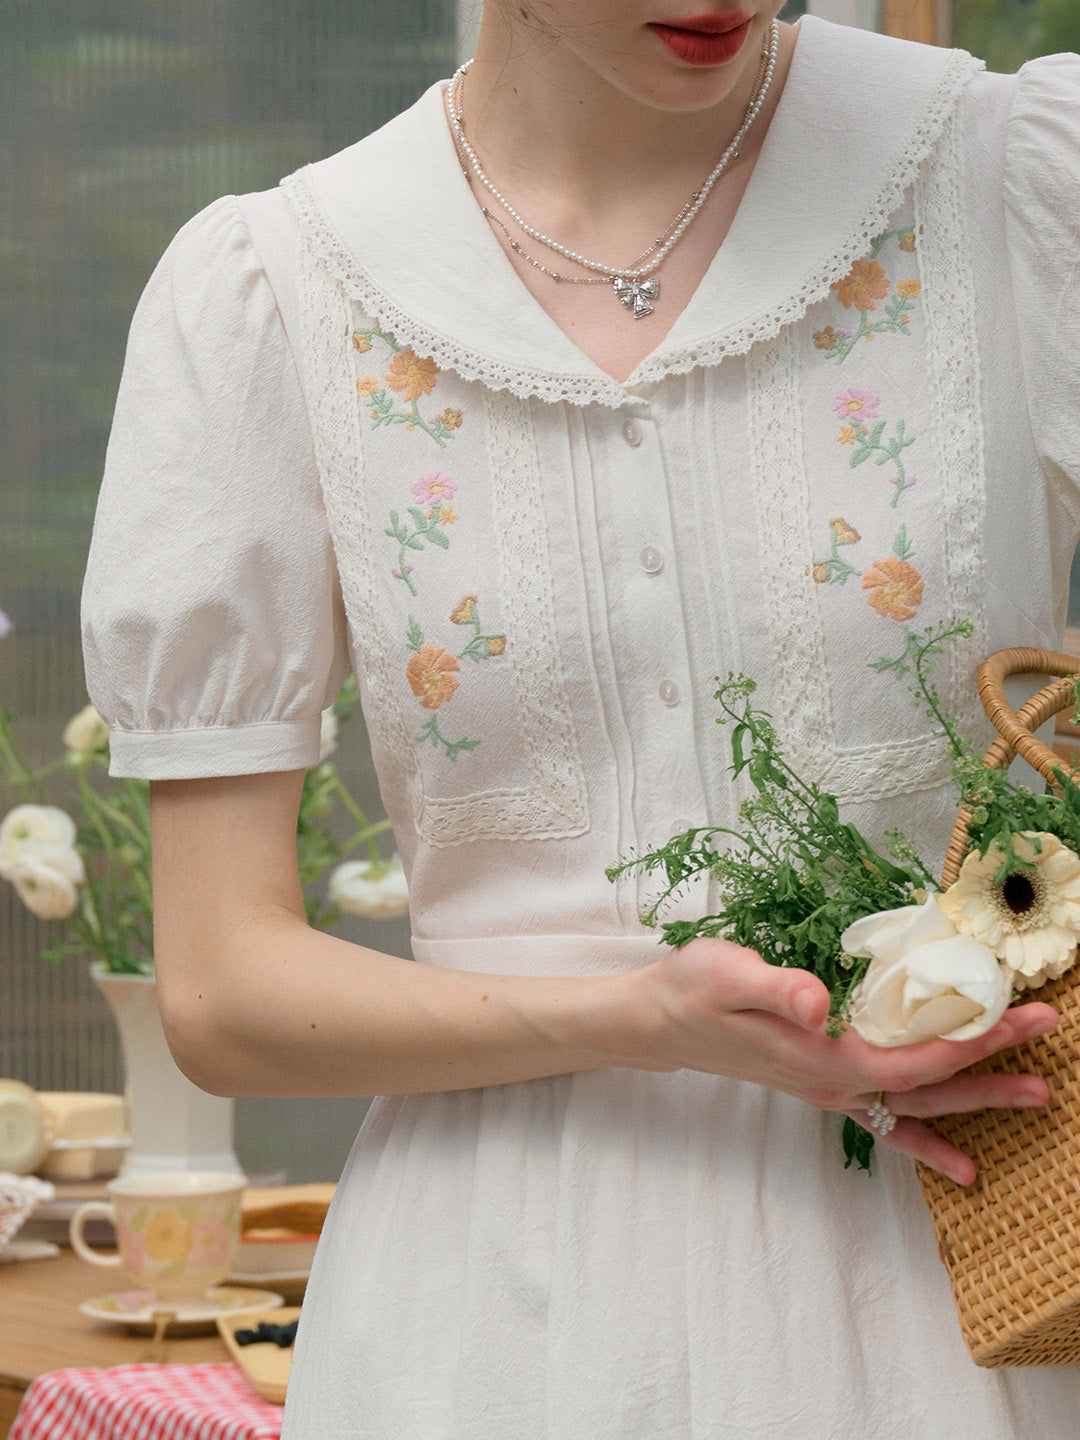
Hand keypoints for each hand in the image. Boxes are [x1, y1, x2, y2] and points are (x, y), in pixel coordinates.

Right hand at [627, 937, 1057, 1182]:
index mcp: (817, 1056)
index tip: (1015, 1018)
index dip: (965, 1043)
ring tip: (1034, 1093)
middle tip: (1046, 1044)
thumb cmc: (691, 990)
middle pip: (926, 1084)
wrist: (660, 1021)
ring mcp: (828, 1089)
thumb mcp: (726, 974)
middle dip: (990, 1064)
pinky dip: (928, 1139)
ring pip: (915, 1102)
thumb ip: (777, 988)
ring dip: (976, 1097)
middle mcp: (830, 1083)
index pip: (908, 1059)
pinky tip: (962, 1163)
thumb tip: (818, 1004)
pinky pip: (887, 1119)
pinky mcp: (823, 1082)